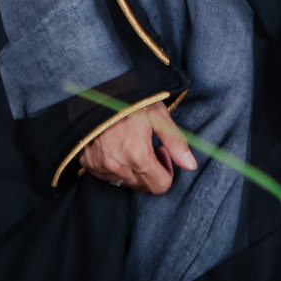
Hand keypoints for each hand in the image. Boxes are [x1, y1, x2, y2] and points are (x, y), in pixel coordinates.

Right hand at [79, 102, 196, 193]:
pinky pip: (109, 177)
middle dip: (153, 171)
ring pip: (128, 183)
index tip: (162, 151)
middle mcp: (118, 167)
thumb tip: (191, 165)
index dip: (167, 170)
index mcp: (138, 156)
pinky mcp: (90, 165)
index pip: (160, 186)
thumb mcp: (158, 115)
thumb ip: (175, 142)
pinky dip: (118, 168)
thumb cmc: (130, 101)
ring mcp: (102, 168)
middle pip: (145, 187)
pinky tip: (118, 147)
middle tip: (150, 147)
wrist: (94, 92)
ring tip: (133, 145)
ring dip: (135, 171)